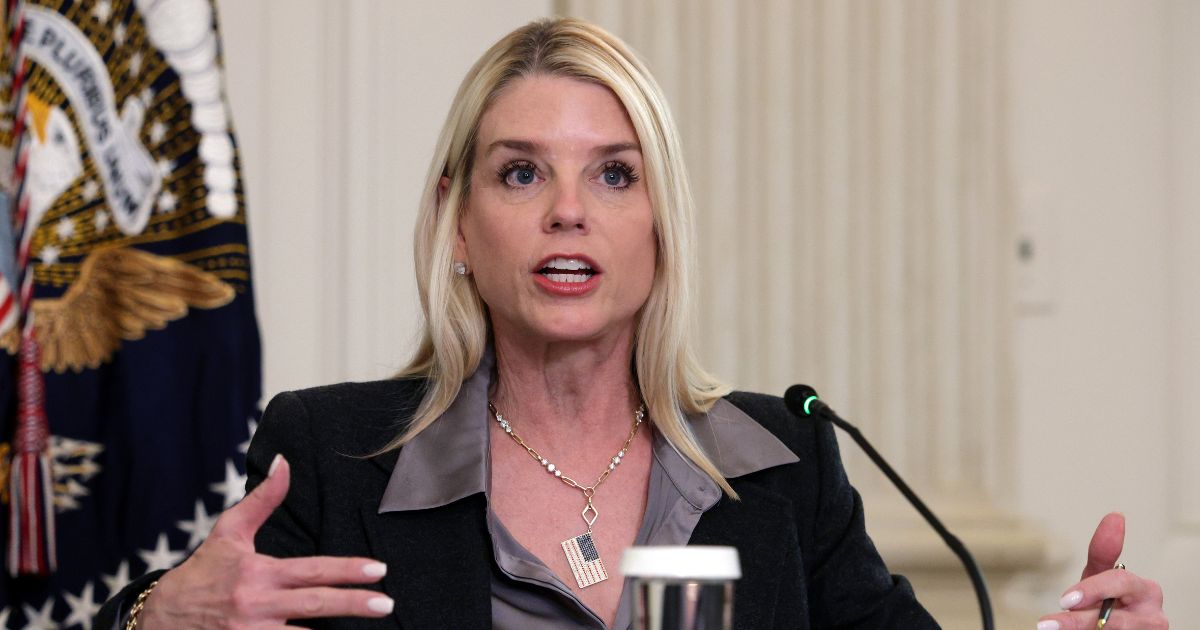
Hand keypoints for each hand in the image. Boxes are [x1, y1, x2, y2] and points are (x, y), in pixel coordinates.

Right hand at [140, 455, 393, 627]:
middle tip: (386, 603)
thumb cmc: (203, 573)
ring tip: (369, 629)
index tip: (379, 570)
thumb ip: (264, 500)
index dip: (347, 570)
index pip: (312, 571)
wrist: (158, 619)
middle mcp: (256, 605)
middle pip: (316, 606)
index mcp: (258, 573)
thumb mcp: (229, 533)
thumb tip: (285, 461)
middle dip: (355, 604)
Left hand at [1037, 512, 1167, 629]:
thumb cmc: (1108, 603)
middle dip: (1080, 620)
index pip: (1119, 583)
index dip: (1091, 590)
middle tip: (1048, 624)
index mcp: (1146, 590)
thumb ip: (1103, 553)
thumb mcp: (1100, 578)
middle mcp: (1154, 615)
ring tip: (1055, 628)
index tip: (1065, 600)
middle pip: (1116, 618)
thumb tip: (1116, 515)